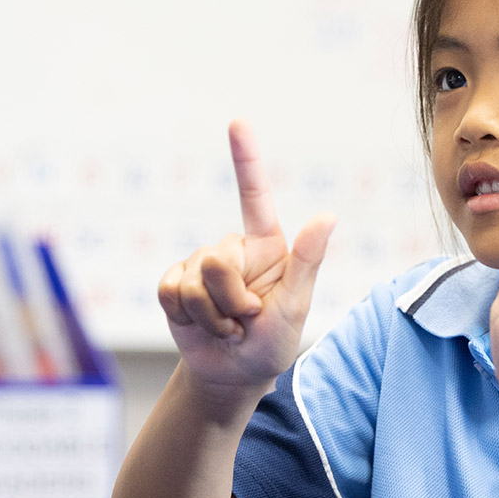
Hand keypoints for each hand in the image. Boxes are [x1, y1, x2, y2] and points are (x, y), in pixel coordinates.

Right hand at [156, 121, 338, 399]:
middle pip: (218, 257)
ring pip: (194, 280)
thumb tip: (328, 214)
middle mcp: (233, 250)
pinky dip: (186, 316)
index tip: (237, 122)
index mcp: (266, 247)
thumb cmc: (273, 343)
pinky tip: (200, 327)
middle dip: (231, 299)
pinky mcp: (175, 285)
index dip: (245, 159)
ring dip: (212, 315)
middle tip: (246, 320)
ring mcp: (201, 266)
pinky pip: (170, 290)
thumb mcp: (296, 306)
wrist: (233, 376)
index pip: (253, 195)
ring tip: (228, 328)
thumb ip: (307, 261)